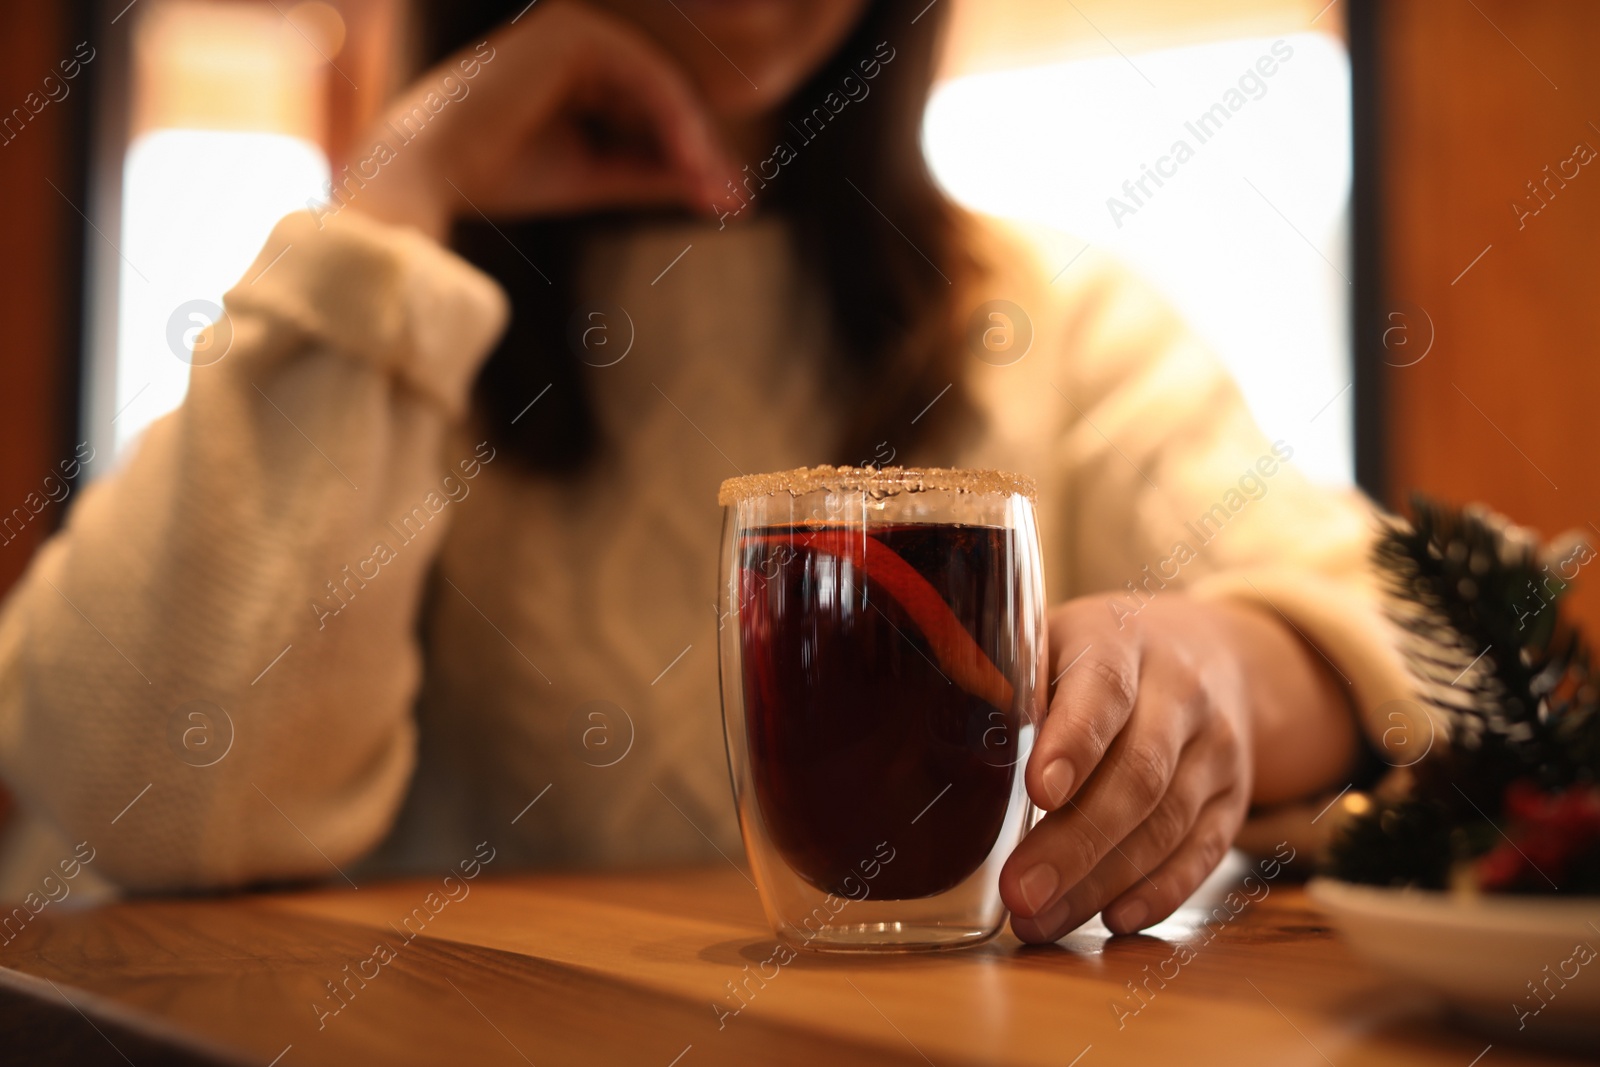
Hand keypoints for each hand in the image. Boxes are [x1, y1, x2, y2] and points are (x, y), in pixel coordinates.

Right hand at [347, 1, 739, 239]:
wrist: (430, 174)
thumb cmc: (500, 176)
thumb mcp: (597, 175)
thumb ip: (655, 172)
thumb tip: (724, 191)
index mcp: (578, 67)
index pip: (656, 110)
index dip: (694, 156)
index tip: (729, 204)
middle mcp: (580, 40)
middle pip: (668, 97)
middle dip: (704, 152)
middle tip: (736, 203)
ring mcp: (577, 29)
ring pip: (665, 89)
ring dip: (697, 143)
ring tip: (719, 194)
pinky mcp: (576, 33)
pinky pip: (648, 79)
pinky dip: (676, 124)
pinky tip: (693, 165)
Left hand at [999, 594, 1256, 940]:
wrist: (1210, 654)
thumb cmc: (1094, 655)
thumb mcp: (1050, 640)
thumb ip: (1003, 681)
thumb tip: (936, 740)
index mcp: (1120, 641)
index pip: (1104, 689)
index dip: (1074, 742)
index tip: (1037, 793)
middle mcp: (1181, 691)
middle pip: (1137, 774)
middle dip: (1076, 842)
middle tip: (1020, 892)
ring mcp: (1215, 747)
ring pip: (1167, 823)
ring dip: (1102, 881)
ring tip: (1040, 919)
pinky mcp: (1233, 796)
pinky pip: (1203, 850)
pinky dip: (1160, 891)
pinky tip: (1113, 918)